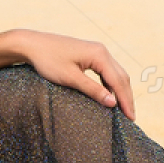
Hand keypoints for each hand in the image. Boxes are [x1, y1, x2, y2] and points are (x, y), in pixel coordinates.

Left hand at [12, 29, 135, 120]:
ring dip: (121, 91)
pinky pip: (107, 71)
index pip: (118, 81)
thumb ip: (93, 90)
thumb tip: (113, 103)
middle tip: (131, 118)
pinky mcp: (90, 54)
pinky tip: (110, 97)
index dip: (125, 101)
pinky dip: (111, 85)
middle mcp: (102, 51)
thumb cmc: (48, 60)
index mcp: (99, 55)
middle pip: (121, 77)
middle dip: (127, 97)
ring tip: (123, 110)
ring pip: (116, 73)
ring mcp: (97, 51)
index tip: (131, 118)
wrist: (32, 44)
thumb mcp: (71, 78)